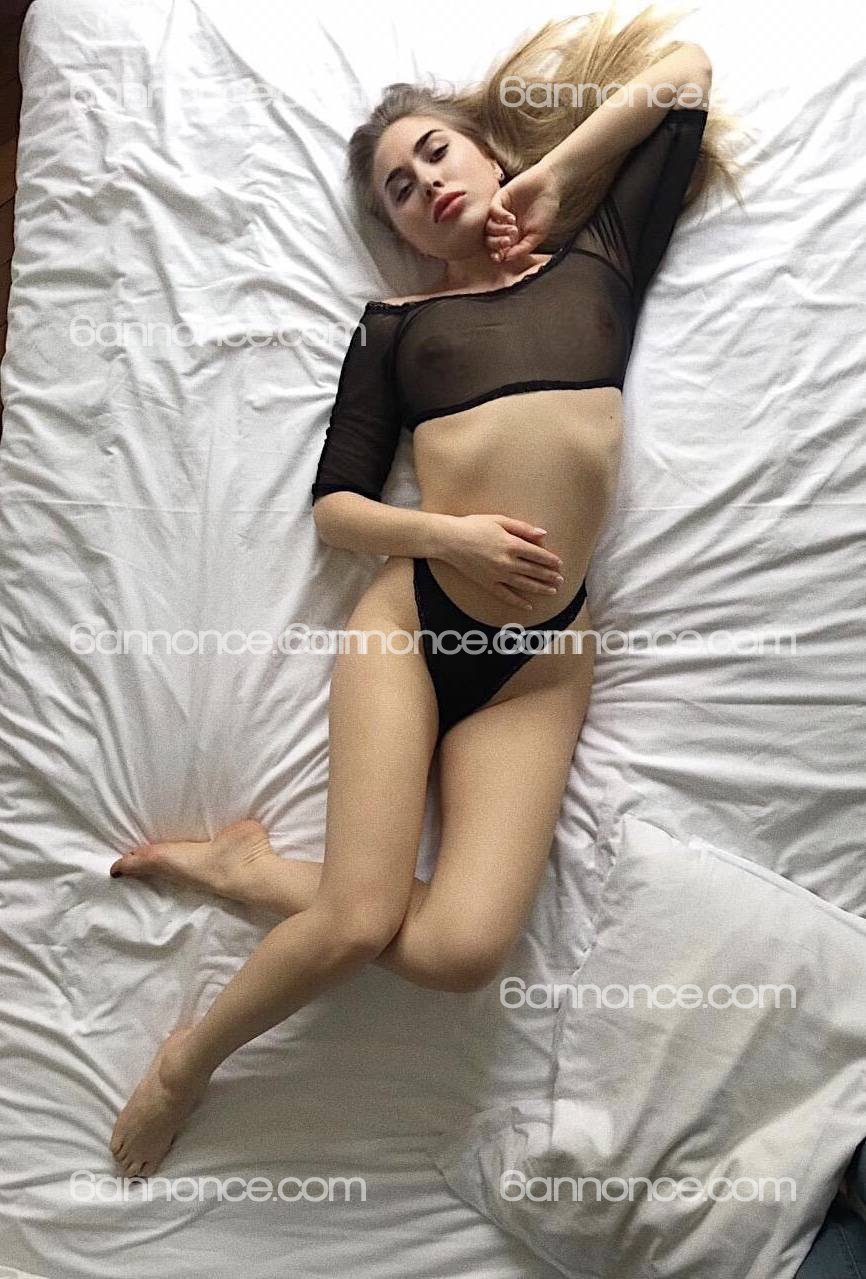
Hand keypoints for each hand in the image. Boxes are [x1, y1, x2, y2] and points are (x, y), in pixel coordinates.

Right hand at [439, 514, 564, 610]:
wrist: (450, 540)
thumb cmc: (474, 526)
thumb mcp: (500, 520)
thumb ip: (523, 528)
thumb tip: (543, 534)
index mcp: (511, 544)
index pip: (537, 554)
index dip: (550, 559)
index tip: (559, 563)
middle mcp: (507, 562)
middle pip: (534, 571)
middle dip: (549, 576)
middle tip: (560, 580)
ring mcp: (497, 575)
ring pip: (524, 584)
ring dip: (540, 588)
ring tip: (552, 591)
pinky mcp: (487, 583)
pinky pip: (506, 595)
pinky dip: (518, 602)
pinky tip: (528, 606)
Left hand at [484, 162, 562, 261]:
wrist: (550, 186)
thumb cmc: (546, 211)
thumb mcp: (538, 235)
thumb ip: (523, 248)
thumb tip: (507, 259)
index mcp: (512, 237)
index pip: (498, 249)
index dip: (497, 255)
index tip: (500, 258)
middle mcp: (504, 226)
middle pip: (490, 240)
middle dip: (497, 244)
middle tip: (508, 241)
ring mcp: (501, 212)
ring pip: (488, 227)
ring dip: (499, 231)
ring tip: (513, 229)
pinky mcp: (500, 199)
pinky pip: (492, 211)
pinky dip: (499, 216)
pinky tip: (511, 218)